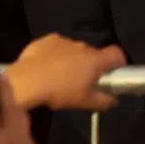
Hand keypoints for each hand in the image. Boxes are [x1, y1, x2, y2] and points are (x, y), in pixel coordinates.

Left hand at [6, 34, 126, 111]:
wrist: (26, 82)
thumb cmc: (60, 92)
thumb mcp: (84, 103)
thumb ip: (103, 101)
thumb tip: (114, 100)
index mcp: (96, 59)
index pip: (117, 53)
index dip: (118, 62)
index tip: (113, 72)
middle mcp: (83, 46)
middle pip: (93, 53)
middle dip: (90, 65)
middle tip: (81, 81)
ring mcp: (64, 41)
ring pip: (74, 50)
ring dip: (71, 60)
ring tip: (59, 76)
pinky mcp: (46, 40)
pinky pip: (56, 47)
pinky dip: (54, 55)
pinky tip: (45, 67)